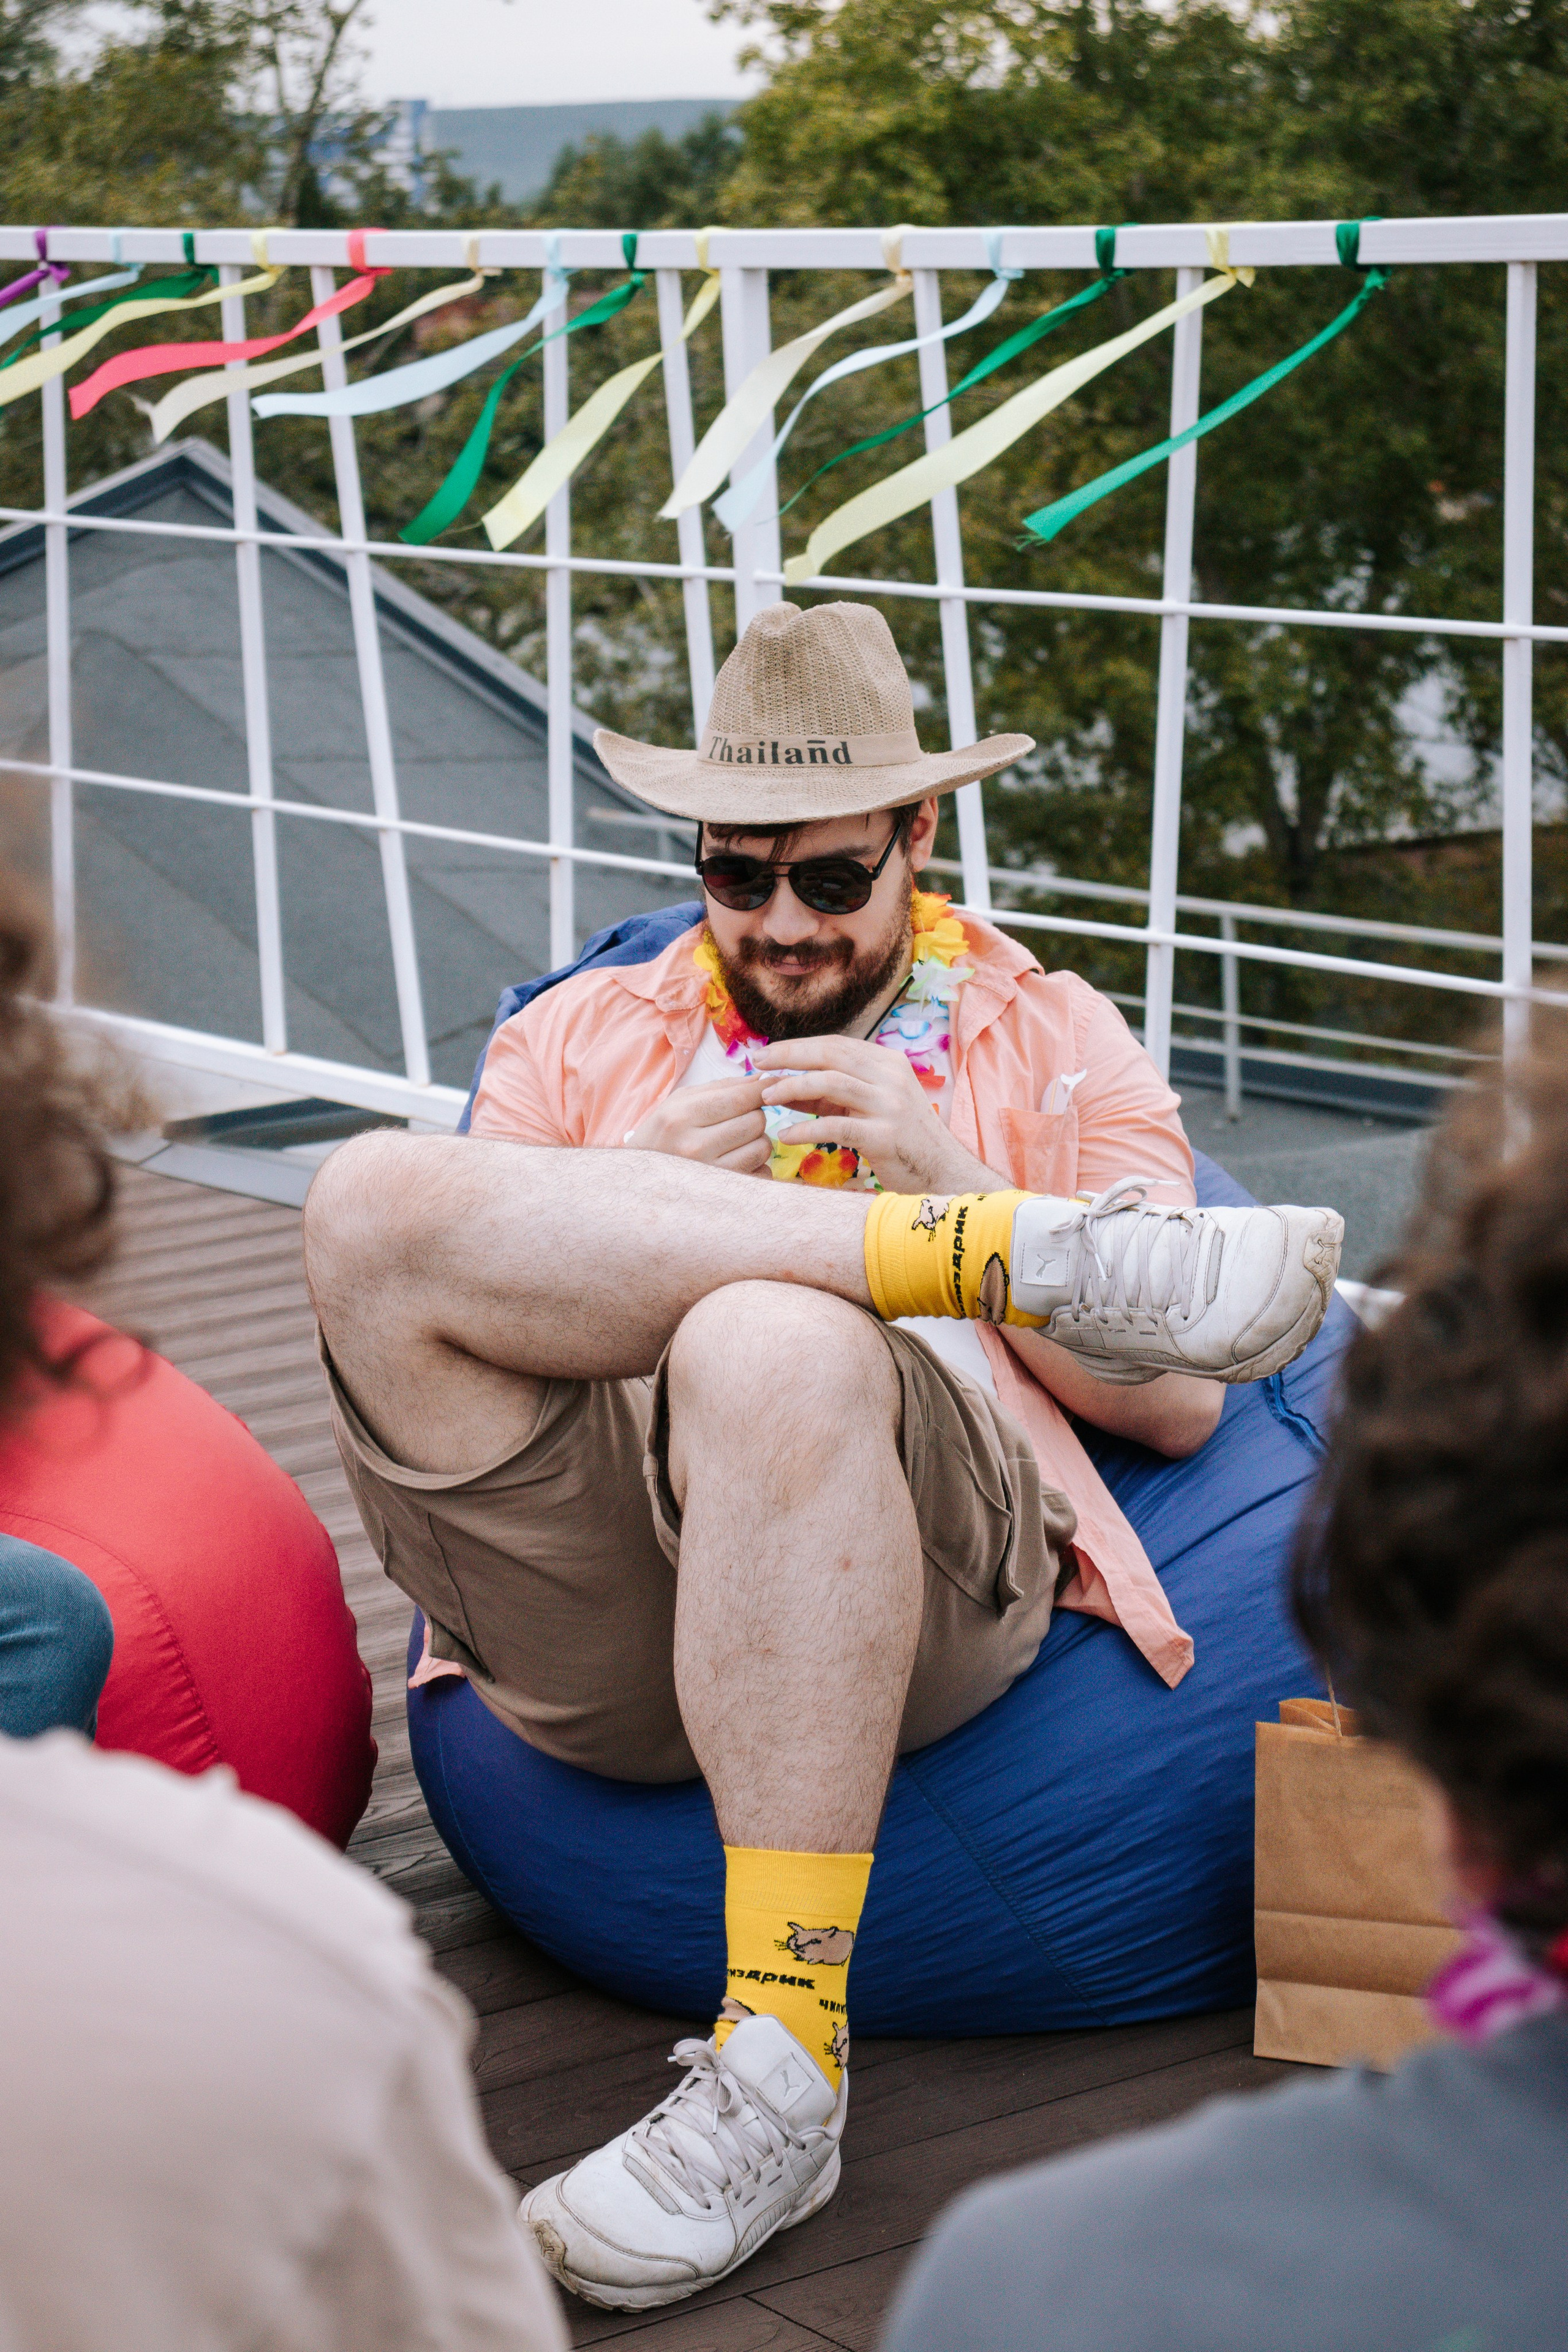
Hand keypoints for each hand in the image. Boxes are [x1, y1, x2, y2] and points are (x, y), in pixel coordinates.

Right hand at [626, 1077, 770, 1174]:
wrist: (640, 1181)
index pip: (739, 1098)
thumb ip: (720, 1088)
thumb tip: (760, 1079)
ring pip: (762, 1147)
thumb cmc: (662, 1135)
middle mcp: (694, 1146)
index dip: (761, 1090)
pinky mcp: (723, 1194)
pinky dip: (756, 1167)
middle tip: (739, 1120)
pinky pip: (761, 1174)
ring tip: (736, 1142)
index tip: (771, 1086)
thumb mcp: (679, 1102)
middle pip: (756, 1121)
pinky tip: (736, 1163)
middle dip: (754, 1116)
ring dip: (756, 1141)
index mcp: (681, 1116)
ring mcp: (709, 1174)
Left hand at [752, 1036, 998, 1195]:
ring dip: (793, 1088)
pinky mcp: (885, 1136)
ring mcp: (890, 1105)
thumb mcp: (867, 1107)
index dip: (796, 1047)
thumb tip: (781, 1087)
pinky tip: (785, 1136)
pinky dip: (806, 1130)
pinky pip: (837, 1126)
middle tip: (756, 1064)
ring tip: (766, 1098)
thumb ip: (829, 1095)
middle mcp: (891, 1076)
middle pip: (831, 1054)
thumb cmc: (901, 1140)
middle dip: (788, 1056)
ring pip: (832, 1083)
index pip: (835, 1044)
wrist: (942, 1172)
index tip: (765, 1054)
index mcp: (887, 1063)